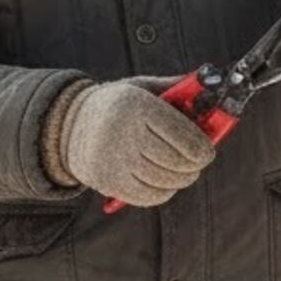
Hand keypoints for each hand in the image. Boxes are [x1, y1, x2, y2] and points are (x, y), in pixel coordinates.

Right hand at [42, 76, 215, 206]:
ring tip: (183, 171)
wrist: (67, 125)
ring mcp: (115, 160)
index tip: (209, 150)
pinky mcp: (108, 183)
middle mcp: (124, 132)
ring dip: (182, 178)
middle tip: (198, 162)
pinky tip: (164, 181)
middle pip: (178, 161)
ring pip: (167, 181)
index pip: (185, 135)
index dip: (204, 147)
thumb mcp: (142, 87)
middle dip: (195, 164)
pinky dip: (164, 191)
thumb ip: (176, 88)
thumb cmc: (115, 104)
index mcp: (136, 104)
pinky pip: (150, 196)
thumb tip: (212, 84)